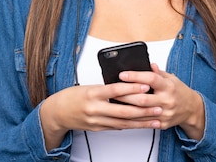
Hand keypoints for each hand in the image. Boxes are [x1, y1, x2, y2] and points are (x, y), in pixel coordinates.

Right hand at [39, 82, 161, 149]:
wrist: (57, 112)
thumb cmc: (72, 97)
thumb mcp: (88, 87)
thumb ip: (105, 88)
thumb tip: (125, 86)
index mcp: (93, 93)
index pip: (116, 90)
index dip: (132, 88)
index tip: (146, 86)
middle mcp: (95, 108)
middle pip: (123, 110)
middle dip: (143, 110)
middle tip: (158, 108)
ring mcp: (96, 120)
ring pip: (123, 122)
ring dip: (141, 122)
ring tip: (155, 120)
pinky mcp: (97, 128)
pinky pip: (116, 127)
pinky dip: (129, 125)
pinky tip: (140, 125)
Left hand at [119, 63, 204, 139]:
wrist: (192, 109)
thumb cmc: (179, 91)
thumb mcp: (171, 78)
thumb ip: (158, 72)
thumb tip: (148, 64)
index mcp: (168, 86)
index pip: (150, 79)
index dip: (135, 76)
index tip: (122, 74)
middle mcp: (167, 100)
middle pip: (142, 98)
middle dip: (125, 95)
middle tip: (113, 91)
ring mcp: (164, 114)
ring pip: (141, 113)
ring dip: (126, 108)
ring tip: (114, 103)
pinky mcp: (162, 124)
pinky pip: (144, 122)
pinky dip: (133, 118)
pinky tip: (123, 114)